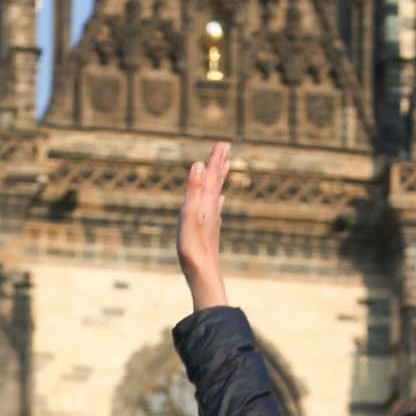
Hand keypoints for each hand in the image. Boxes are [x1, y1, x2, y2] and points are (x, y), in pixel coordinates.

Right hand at [177, 141, 230, 311]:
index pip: (212, 175)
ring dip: (220, 178)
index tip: (222, 143)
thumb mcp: (189, 213)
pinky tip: (220, 200)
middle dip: (220, 163)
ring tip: (226, 166)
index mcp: (206, 202)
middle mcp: (212, 208)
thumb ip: (194, 188)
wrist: (203, 273)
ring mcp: (212, 219)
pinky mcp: (210, 230)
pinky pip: (215, 209)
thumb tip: (200, 163)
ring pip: (217, 193)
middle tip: (226, 147)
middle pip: (217, 181)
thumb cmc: (193, 245)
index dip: (215, 158)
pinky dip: (217, 200)